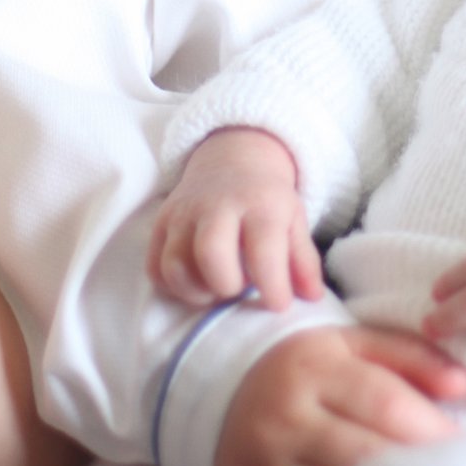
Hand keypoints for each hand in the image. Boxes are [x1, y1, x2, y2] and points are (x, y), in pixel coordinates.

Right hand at [147, 128, 322, 311]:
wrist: (231, 161)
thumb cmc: (266, 200)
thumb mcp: (294, 220)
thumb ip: (304, 260)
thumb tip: (312, 297)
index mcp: (259, 204)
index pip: (264, 251)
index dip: (273, 287)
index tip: (279, 305)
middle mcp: (216, 205)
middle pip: (210, 254)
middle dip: (227, 285)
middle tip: (239, 289)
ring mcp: (183, 213)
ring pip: (175, 265)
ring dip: (196, 291)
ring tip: (217, 288)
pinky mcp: (160, 223)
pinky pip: (154, 267)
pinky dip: (172, 286)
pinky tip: (196, 283)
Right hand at [213, 325, 465, 465]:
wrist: (219, 392)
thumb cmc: (306, 370)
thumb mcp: (351, 345)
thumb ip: (411, 356)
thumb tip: (462, 386)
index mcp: (312, 367)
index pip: (384, 402)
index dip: (432, 428)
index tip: (465, 445)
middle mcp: (283, 416)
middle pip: (366, 455)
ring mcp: (263, 464)